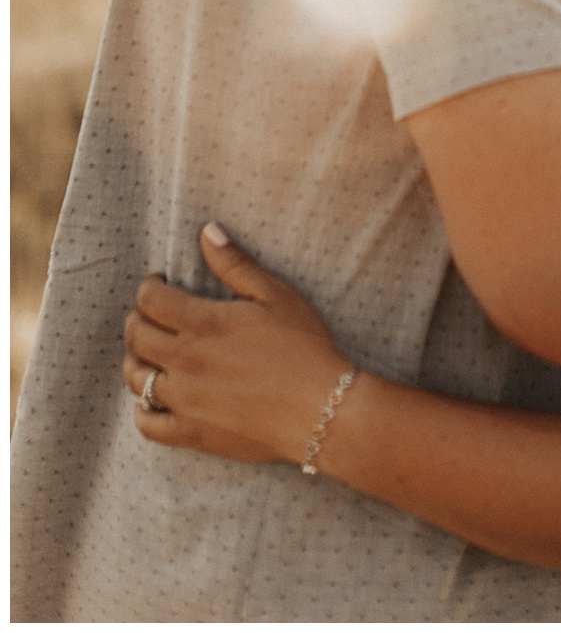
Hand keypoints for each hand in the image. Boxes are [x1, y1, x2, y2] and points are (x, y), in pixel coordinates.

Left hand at [123, 224, 350, 466]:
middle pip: (136, 336)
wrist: (320, 410)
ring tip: (150, 350)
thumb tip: (206, 232)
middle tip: (151, 313)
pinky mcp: (192, 433)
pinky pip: (147, 424)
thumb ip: (235, 264)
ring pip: (135, 378)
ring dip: (135, 359)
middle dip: (137, 317)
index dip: (148, 287)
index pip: (151, 300)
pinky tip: (155, 397)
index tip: (159, 283)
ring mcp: (185, 401)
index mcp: (203, 324)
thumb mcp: (275, 295)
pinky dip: (143, 409)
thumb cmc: (303, 347)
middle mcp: (185, 362)